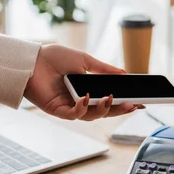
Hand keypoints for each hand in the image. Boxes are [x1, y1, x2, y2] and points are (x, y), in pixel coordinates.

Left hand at [24, 44, 143, 120]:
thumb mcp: (85, 60)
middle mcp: (81, 100)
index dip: (125, 102)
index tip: (140, 102)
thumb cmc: (55, 58)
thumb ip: (104, 69)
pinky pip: (73, 114)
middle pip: (104, 111)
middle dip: (120, 109)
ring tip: (110, 99)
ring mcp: (70, 106)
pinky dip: (81, 108)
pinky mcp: (57, 110)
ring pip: (91, 115)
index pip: (110, 99)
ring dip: (103, 109)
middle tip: (134, 106)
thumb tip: (124, 74)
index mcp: (89, 89)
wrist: (32, 58)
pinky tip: (86, 98)